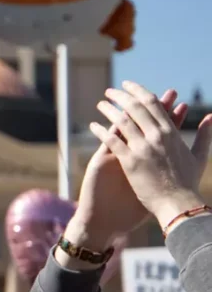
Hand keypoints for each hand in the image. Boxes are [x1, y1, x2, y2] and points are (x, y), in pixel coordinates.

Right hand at [59, 89, 184, 269]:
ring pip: (125, 128)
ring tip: (143, 101)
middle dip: (158, 108)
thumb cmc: (128, 208)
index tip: (181, 103)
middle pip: (145, 123)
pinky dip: (110, 130)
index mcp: (143, 156)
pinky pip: (106, 142)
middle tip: (170, 93)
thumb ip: (160, 171)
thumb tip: (178, 162)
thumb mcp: (147, 187)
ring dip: (135, 113)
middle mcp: (130, 151)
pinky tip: (115, 120)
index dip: (170, 117)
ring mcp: (115, 155)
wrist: (106, 220)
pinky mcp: (102, 163)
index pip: (159, 131)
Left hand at [90, 81, 211, 231]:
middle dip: (120, 96)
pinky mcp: (129, 161)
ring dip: (108, 109)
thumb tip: (211, 116)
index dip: (138, 91)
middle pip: (134, 107)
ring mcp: (142, 148)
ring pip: (121, 120)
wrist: (178, 205)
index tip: (127, 85)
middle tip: (110, 91)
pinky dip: (100, 130)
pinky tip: (92, 125)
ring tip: (100, 104)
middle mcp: (157, 136)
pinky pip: (111, 140)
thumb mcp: (198, 156)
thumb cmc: (188, 182)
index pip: (152, 103)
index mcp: (171, 133)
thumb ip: (204, 135)